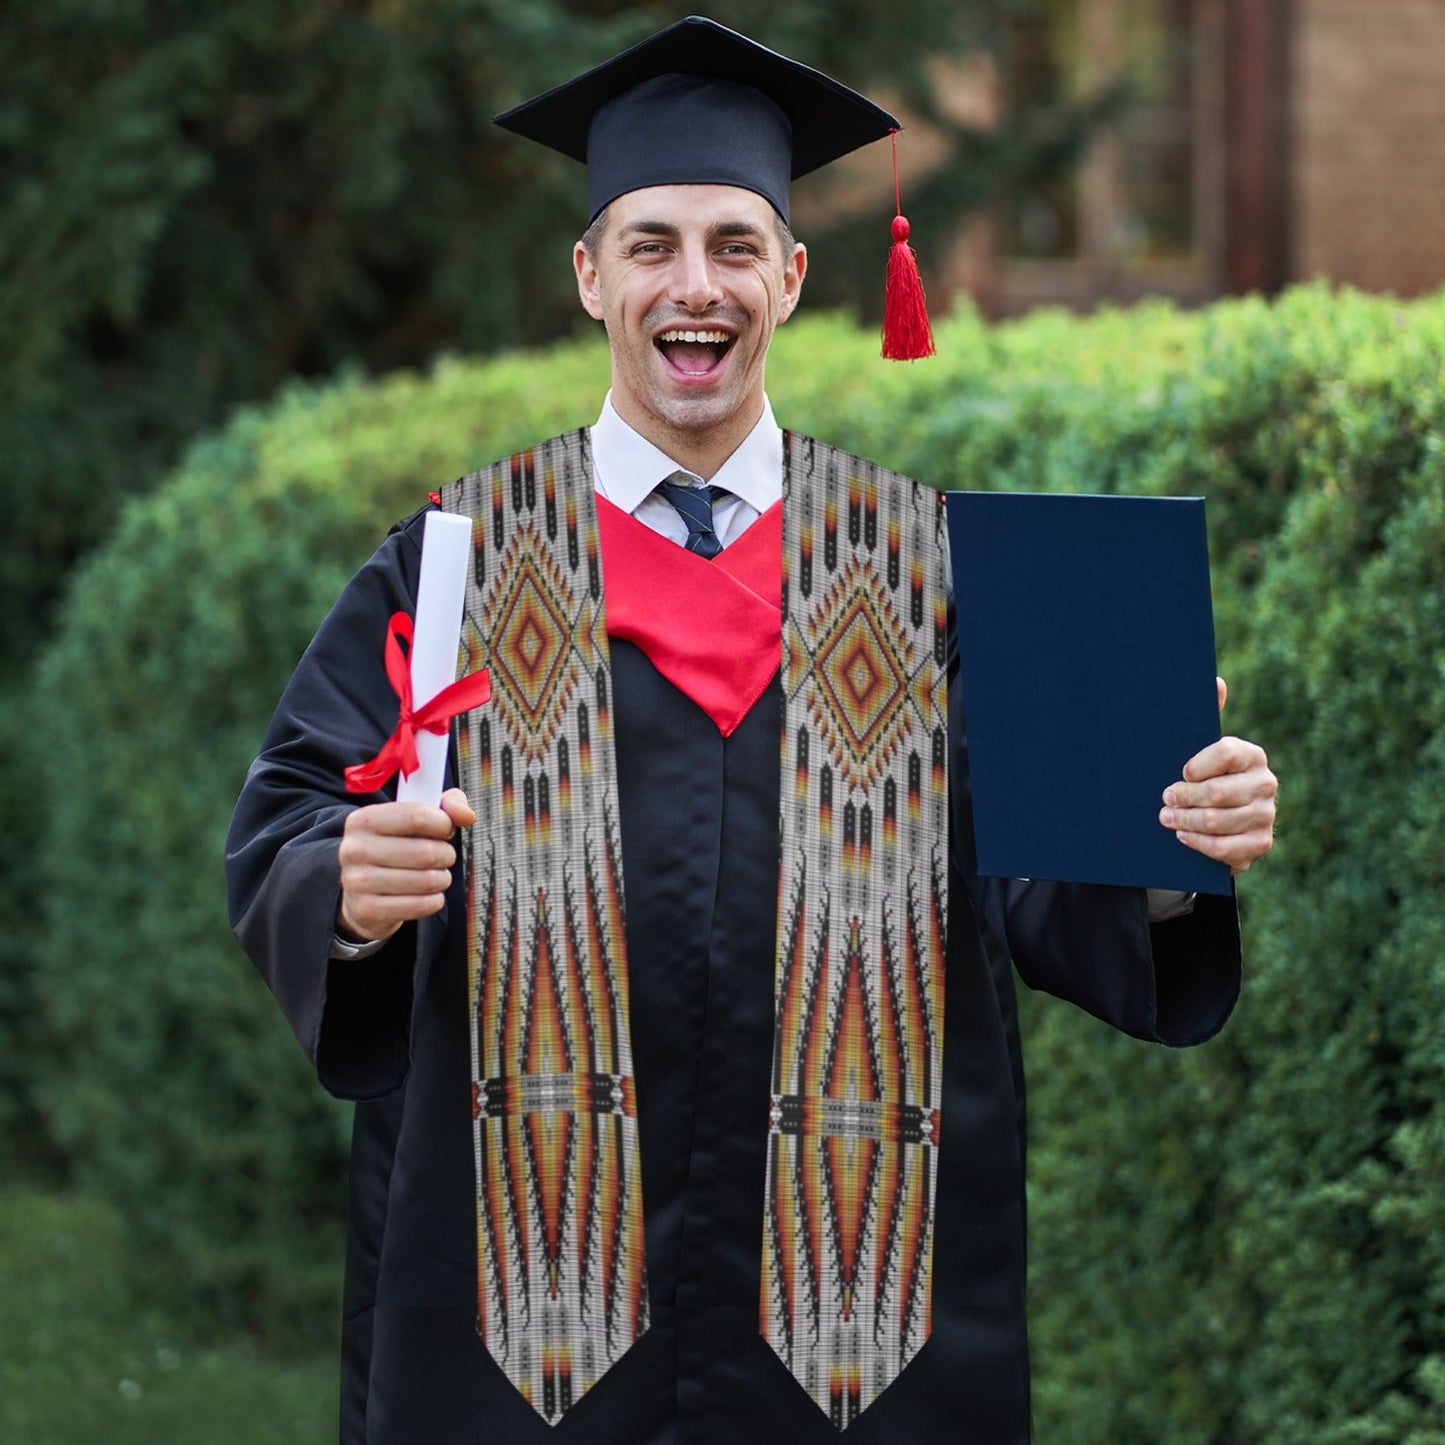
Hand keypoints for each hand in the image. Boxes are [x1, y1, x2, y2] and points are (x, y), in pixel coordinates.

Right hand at [336, 787, 475, 942]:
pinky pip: (420, 905)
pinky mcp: (367, 910)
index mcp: (363, 820)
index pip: (416, 816)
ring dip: (442, 879)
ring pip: (427, 881)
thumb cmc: (396, 847)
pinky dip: (434, 901)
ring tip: (436, 876)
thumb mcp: (415, 818)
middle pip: (426, 852)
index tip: (446, 829)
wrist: (362, 892)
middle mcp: (354, 849)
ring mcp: (357, 882)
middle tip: (443, 856)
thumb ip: (446, 806)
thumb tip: (467, 815)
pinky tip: (428, 895)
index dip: (443, 824)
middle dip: (446, 855)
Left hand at [1159, 678, 1276, 873]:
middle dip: (1183, 797)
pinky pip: (1225, 848)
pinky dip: (1199, 843)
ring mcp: (1266, 815)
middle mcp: (1265, 783)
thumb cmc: (1203, 777)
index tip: (1180, 772)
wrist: (1219, 820)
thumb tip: (1216, 681)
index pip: (1225, 753)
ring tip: (1166, 818)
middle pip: (1218, 792)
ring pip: (1217, 821)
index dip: (1196, 765)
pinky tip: (1183, 837)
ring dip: (1185, 821)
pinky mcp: (1260, 843)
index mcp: (1251, 755)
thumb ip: (1206, 715)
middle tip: (1164, 799)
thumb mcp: (1199, 748)